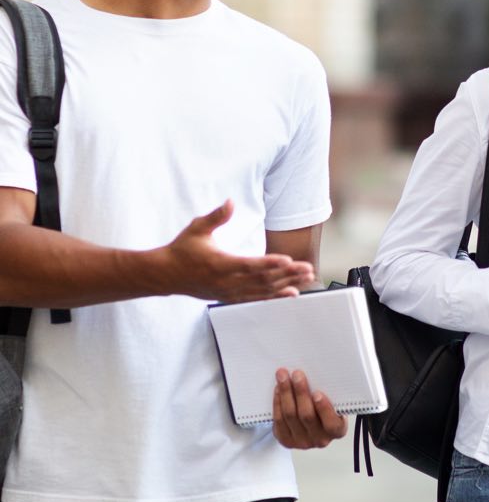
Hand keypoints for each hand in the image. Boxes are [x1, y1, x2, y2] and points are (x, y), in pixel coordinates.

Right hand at [158, 200, 315, 301]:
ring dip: (286, 285)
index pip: (249, 265)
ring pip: (263, 291)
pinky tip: (291, 293)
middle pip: (263, 280)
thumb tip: (230, 202)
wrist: (166, 275)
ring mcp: (229, 292)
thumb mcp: (197, 228)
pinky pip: (257, 298)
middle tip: (308, 269)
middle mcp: (227, 282)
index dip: (270, 263)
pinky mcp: (230, 297)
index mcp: (220, 264)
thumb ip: (216, 217)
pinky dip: (275, 296)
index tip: (288, 260)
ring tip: (305, 279)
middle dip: (288, 275)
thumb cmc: (182, 249)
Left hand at [272, 369, 348, 448]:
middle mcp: (320, 439)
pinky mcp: (286, 440)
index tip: (317, 393)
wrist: (310, 424)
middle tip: (297, 374)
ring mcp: (302, 442)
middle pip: (307, 415)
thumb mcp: (332, 402)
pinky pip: (279, 420)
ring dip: (285, 393)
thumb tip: (314, 373)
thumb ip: (328, 394)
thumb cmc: (324, 408)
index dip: (324, 408)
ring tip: (283, 376)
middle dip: (301, 392)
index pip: (332, 423)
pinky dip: (277, 402)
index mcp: (337, 430)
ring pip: (290, 415)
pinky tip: (278, 389)